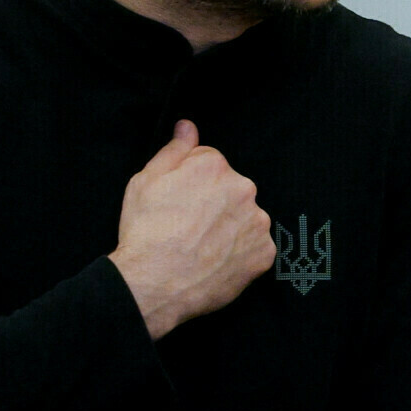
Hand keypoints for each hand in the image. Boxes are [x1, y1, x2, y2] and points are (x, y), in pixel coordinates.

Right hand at [110, 120, 275, 339]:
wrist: (153, 284)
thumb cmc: (146, 232)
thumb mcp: (146, 181)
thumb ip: (174, 150)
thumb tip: (188, 126)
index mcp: (214, 166)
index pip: (210, 164)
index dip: (190, 183)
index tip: (178, 203)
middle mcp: (243, 188)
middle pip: (231, 189)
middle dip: (214, 203)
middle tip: (188, 227)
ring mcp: (257, 222)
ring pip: (245, 218)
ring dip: (230, 228)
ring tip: (201, 247)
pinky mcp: (264, 253)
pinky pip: (255, 248)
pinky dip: (239, 254)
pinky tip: (215, 262)